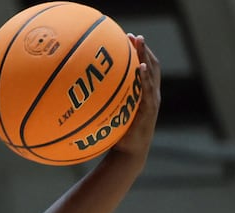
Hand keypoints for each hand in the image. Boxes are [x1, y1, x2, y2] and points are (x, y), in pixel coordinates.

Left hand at [112, 34, 159, 157]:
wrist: (128, 155)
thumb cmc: (118, 135)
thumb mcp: (113, 115)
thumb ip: (106, 102)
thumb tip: (82, 92)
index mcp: (146, 95)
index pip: (147, 68)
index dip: (142, 53)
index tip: (132, 39)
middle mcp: (152, 95)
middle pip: (152, 66)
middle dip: (145, 49)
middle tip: (136, 36)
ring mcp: (152, 102)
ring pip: (152, 74)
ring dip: (146, 56)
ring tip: (140, 43)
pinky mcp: (149, 110)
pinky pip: (147, 90)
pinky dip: (145, 78)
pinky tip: (140, 67)